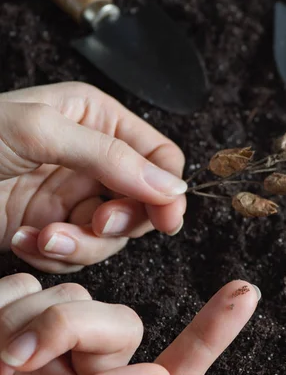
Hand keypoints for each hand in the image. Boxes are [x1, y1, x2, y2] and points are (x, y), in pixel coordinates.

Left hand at [0, 82, 187, 272]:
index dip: (168, 189)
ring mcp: (74, 196)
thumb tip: (172, 187)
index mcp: (99, 120)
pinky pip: (80, 253)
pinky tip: (24, 240)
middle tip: (97, 223)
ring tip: (43, 236)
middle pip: (144, 200)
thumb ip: (112, 157)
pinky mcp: (53, 228)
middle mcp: (95, 158)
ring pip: (114, 235)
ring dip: (81, 244)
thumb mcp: (40, 132)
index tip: (165, 218)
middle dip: (121, 220)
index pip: (160, 157)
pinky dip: (56, 254)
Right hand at [0, 273, 259, 374]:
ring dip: (26, 322)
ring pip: (69, 298)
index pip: (172, 373)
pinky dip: (3, 307)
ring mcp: (50, 352)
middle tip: (10, 360)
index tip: (245, 293)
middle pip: (118, 322)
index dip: (210, 334)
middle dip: (71, 328)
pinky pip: (25, 289)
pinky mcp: (12, 326)